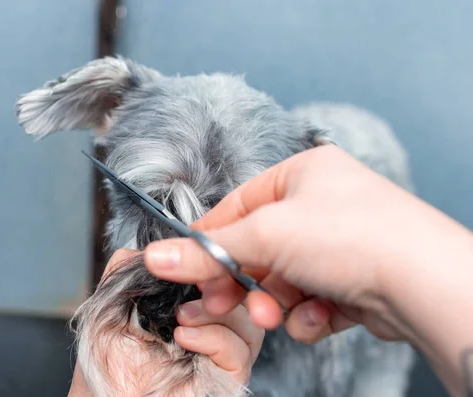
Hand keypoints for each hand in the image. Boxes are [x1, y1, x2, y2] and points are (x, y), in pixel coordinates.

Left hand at [69, 249, 264, 394]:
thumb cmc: (107, 361)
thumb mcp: (111, 304)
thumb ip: (128, 269)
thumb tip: (146, 246)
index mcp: (189, 305)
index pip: (219, 277)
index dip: (213, 263)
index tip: (192, 256)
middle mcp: (210, 328)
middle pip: (242, 296)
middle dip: (222, 282)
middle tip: (194, 283)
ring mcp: (220, 354)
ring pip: (248, 321)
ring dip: (217, 310)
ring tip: (181, 316)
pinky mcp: (225, 378)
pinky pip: (239, 351)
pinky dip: (215, 337)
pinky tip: (183, 336)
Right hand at [144, 145, 464, 343]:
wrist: (422, 283)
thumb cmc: (350, 236)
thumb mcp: (265, 236)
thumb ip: (207, 250)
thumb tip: (155, 256)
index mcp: (303, 174)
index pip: (238, 206)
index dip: (210, 240)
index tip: (187, 268)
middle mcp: (323, 204)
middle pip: (260, 247)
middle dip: (244, 281)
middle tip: (225, 304)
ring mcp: (341, 242)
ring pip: (284, 279)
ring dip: (276, 302)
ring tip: (279, 314)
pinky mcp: (355, 279)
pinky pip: (312, 298)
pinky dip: (310, 313)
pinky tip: (322, 316)